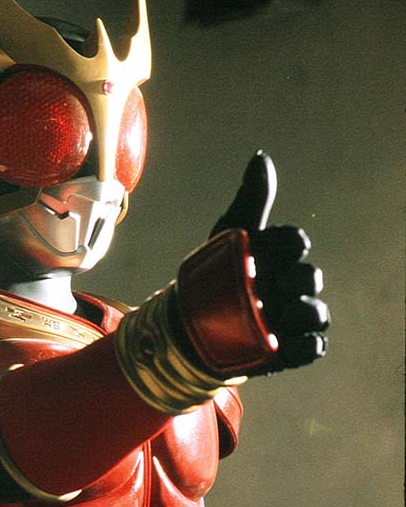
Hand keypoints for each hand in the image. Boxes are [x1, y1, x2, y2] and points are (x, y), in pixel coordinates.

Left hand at [210, 150, 329, 371]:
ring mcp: (294, 319)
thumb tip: (261, 157)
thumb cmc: (214, 273)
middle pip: (309, 277)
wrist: (189, 324)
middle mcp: (292, 286)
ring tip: (273, 316)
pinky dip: (303, 345)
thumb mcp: (229, 235)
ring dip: (300, 312)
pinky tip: (280, 342)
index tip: (263, 248)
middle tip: (262, 287)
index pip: (295, 242)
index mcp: (279, 256)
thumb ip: (251, 199)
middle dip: (291, 280)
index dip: (285, 244)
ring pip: (317, 314)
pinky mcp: (291, 350)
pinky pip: (313, 347)